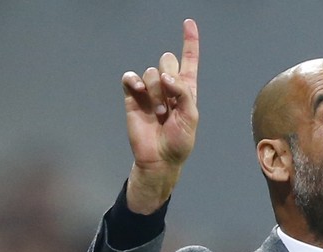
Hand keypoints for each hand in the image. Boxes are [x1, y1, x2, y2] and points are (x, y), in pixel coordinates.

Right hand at [122, 19, 198, 213]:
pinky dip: (134, 81)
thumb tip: (165, 75)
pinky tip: (137, 90)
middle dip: (169, 79)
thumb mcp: (191, 116)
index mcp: (186, 89)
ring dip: (156, 93)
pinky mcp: (132, 97)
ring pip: (151, 72)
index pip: (189, 61)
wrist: (159, 158)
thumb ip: (183, 92)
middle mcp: (168, 86)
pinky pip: (131, 77)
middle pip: (167, 61)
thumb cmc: (180, 140)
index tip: (189, 23)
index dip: (190, 42)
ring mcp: (149, 91)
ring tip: (159, 113)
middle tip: (169, 105)